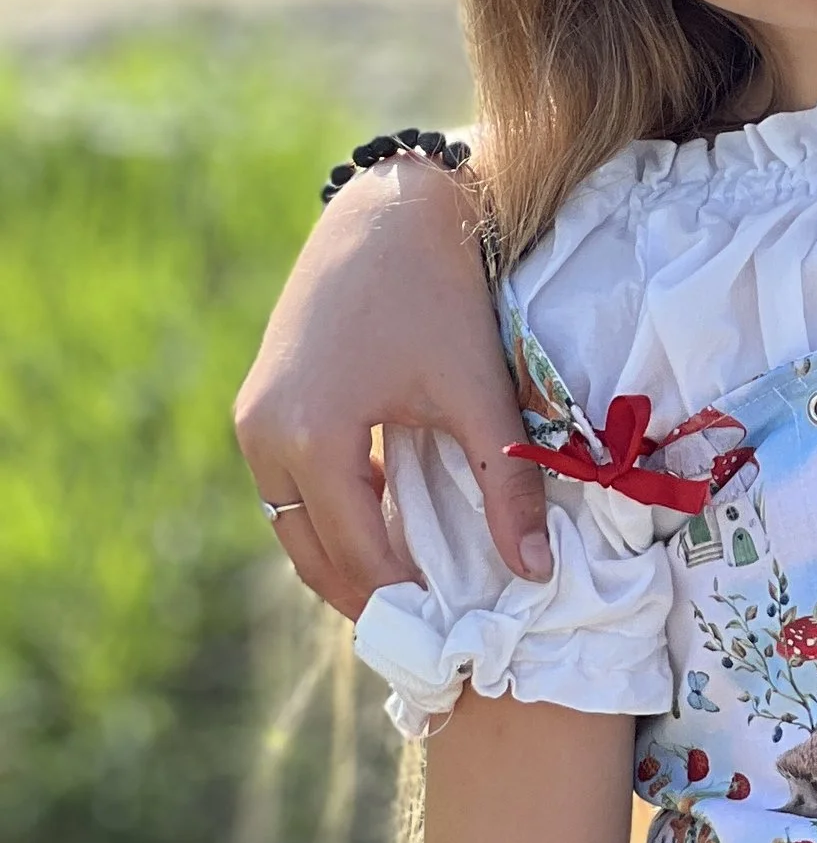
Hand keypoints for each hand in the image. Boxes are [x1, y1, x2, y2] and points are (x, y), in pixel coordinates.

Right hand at [233, 157, 544, 617]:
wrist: (388, 207)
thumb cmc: (439, 293)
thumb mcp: (477, 391)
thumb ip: (508, 486)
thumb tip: (536, 572)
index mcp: (311, 438)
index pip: (360, 553)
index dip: (407, 599)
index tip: (452, 635)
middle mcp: (265, 437)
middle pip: (312, 552)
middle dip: (367, 594)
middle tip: (429, 629)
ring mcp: (254, 419)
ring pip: (294, 524)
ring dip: (344, 559)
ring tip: (411, 589)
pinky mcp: (261, 402)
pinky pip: (289, 487)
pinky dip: (330, 516)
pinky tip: (385, 525)